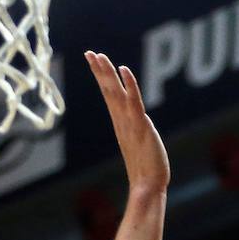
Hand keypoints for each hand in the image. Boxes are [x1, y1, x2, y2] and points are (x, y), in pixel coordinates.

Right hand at [85, 52, 168, 191]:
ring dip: (108, 73)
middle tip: (89, 52)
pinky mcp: (142, 127)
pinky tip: (124, 70)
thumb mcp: (138, 146)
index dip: (101, 76)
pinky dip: (129, 85)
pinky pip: (134, 102)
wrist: (148, 187)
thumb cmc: (145, 171)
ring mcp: (130, 123)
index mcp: (120, 123)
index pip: (109, 94)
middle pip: (108, 90)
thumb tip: (134, 130)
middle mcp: (122, 121)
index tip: (92, 59)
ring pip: (117, 93)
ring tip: (99, 56)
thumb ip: (135, 134)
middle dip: (100, 71)